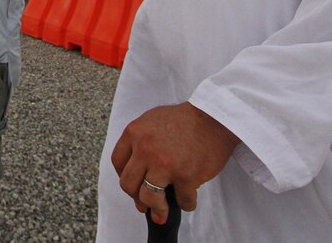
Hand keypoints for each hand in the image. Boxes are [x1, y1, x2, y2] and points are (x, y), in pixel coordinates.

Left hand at [110, 102, 238, 225]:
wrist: (213, 118)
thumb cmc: (185, 119)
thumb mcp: (151, 121)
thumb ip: (140, 142)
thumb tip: (137, 172)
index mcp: (134, 133)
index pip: (117, 162)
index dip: (123, 176)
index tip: (133, 183)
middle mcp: (145, 149)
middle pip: (128, 184)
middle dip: (136, 197)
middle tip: (145, 202)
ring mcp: (164, 164)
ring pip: (149, 197)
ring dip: (156, 208)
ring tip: (162, 211)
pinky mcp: (186, 176)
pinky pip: (181, 201)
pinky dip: (185, 203)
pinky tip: (188, 199)